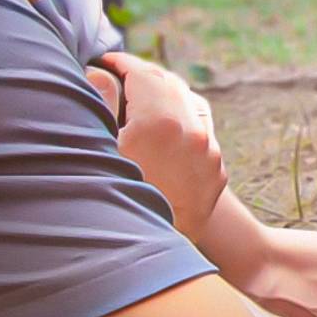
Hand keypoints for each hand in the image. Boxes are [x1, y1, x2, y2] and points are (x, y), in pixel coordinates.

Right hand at [86, 53, 226, 240]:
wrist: (152, 257)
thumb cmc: (113, 204)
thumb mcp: (99, 152)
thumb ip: (100, 105)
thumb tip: (101, 74)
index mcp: (161, 121)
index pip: (142, 73)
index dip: (122, 62)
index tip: (106, 59)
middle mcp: (193, 132)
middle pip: (169, 84)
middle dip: (144, 75)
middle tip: (120, 73)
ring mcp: (210, 152)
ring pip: (191, 105)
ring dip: (167, 94)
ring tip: (143, 95)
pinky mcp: (217, 170)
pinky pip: (203, 131)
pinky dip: (184, 120)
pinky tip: (166, 126)